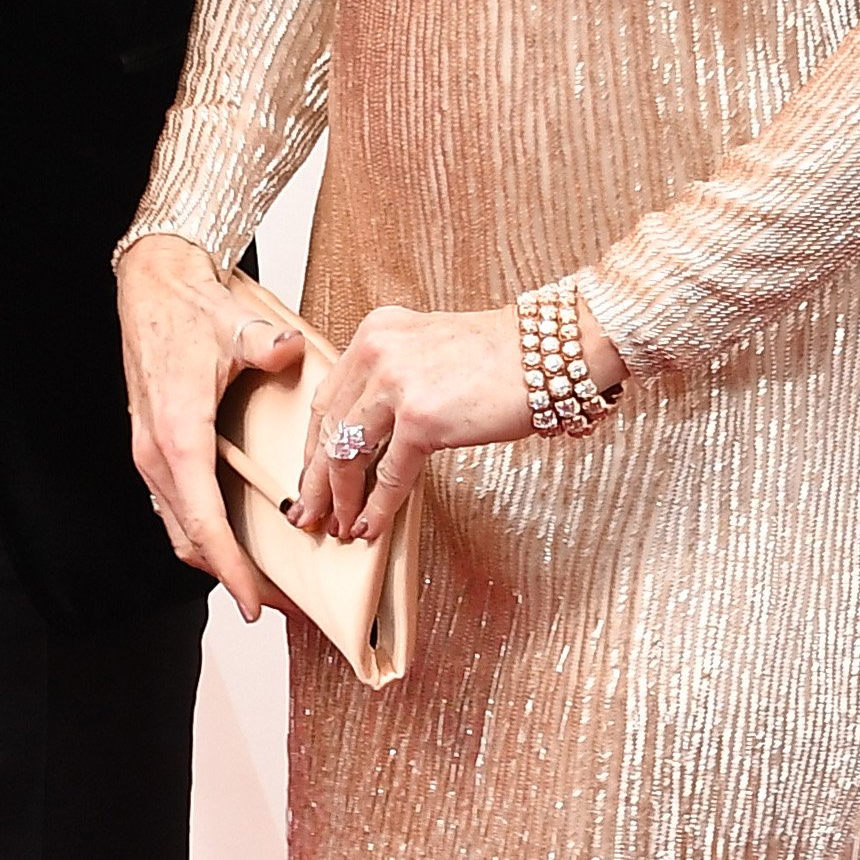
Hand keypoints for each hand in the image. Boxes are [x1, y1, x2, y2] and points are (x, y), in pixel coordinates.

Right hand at [117, 233, 306, 624]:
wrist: (151, 289)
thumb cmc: (188, 309)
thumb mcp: (234, 324)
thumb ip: (264, 343)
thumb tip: (287, 349)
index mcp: (177, 435)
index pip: (205, 522)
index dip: (232, 568)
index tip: (256, 603)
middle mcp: (157, 455)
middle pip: (192, 541)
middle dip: (234, 579)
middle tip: (281, 606)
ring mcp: (151, 456)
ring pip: (181, 530)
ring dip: (218, 562)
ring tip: (264, 584)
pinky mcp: (155, 451)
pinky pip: (178, 509)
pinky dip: (205, 535)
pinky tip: (238, 541)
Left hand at [294, 293, 626, 541]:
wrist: (553, 350)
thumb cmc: (503, 357)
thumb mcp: (430, 350)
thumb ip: (394, 379)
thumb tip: (370, 437)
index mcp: (375, 332)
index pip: (328, 396)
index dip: (314, 443)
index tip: (310, 473)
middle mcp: (377, 352)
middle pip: (328, 427)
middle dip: (315, 478)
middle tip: (306, 511)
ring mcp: (396, 384)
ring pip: (347, 453)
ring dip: (339, 498)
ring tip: (337, 526)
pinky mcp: (422, 418)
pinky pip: (389, 474)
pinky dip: (376, 507)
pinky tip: (370, 527)